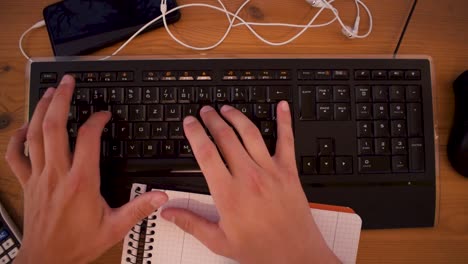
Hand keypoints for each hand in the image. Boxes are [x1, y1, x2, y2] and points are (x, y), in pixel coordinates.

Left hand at [5, 75, 167, 263]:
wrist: (46, 260)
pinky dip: (17, 139)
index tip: (104, 114)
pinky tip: (23, 128)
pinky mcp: (28, 184)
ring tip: (49, 93)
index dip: (96, 120)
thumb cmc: (77, 244)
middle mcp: (57, 174)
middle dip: (61, 100)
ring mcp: (39, 177)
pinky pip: (15, 157)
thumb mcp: (115, 228)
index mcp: (81, 181)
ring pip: (34, 136)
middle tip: (68, 82)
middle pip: (54, 127)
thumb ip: (139, 209)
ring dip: (41, 111)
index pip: (87, 138)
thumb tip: (161, 196)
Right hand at [161, 103, 339, 263]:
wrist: (295, 255)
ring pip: (250, 134)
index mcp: (229, 193)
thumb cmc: (260, 249)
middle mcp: (249, 177)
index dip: (195, 133)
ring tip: (226, 108)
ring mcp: (270, 171)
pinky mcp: (288, 172)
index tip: (189, 123)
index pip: (206, 153)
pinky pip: (286, 140)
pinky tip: (281, 107)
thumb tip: (168, 212)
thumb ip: (191, 223)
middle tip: (204, 110)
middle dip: (212, 120)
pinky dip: (284, 121)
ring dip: (236, 117)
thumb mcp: (219, 241)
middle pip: (226, 137)